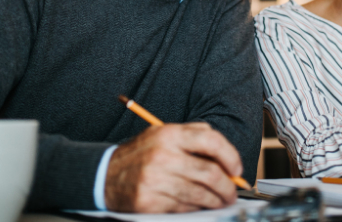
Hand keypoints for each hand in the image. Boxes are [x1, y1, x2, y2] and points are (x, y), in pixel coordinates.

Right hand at [104, 122, 242, 212]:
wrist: (104, 175)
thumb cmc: (140, 155)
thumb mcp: (163, 135)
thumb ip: (193, 136)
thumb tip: (226, 155)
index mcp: (169, 134)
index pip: (211, 140)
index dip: (230, 156)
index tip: (236, 169)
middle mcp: (163, 155)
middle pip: (210, 172)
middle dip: (228, 186)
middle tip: (232, 192)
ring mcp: (155, 180)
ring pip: (200, 194)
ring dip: (216, 200)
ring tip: (221, 201)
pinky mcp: (150, 201)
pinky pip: (184, 207)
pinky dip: (197, 208)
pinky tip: (199, 205)